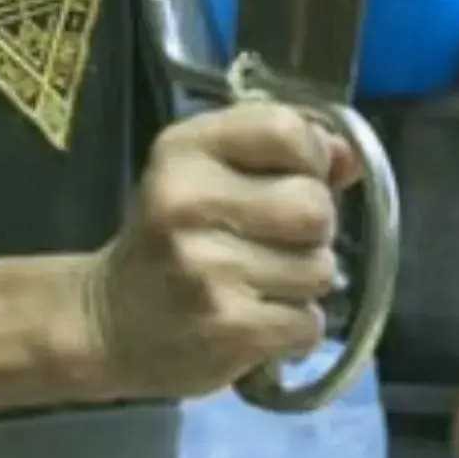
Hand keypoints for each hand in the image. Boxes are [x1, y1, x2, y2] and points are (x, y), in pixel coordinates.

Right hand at [81, 102, 358, 401]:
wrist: (108, 320)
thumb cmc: (170, 236)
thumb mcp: (206, 174)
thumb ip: (278, 155)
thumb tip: (350, 156)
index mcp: (183, 148)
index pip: (285, 129)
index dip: (310, 157)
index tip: (294, 177)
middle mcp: (188, 199)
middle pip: (314, 205)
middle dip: (313, 229)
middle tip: (277, 241)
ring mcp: (207, 266)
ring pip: (321, 268)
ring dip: (305, 282)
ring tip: (261, 283)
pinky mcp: (228, 326)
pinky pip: (309, 322)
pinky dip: (296, 328)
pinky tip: (258, 320)